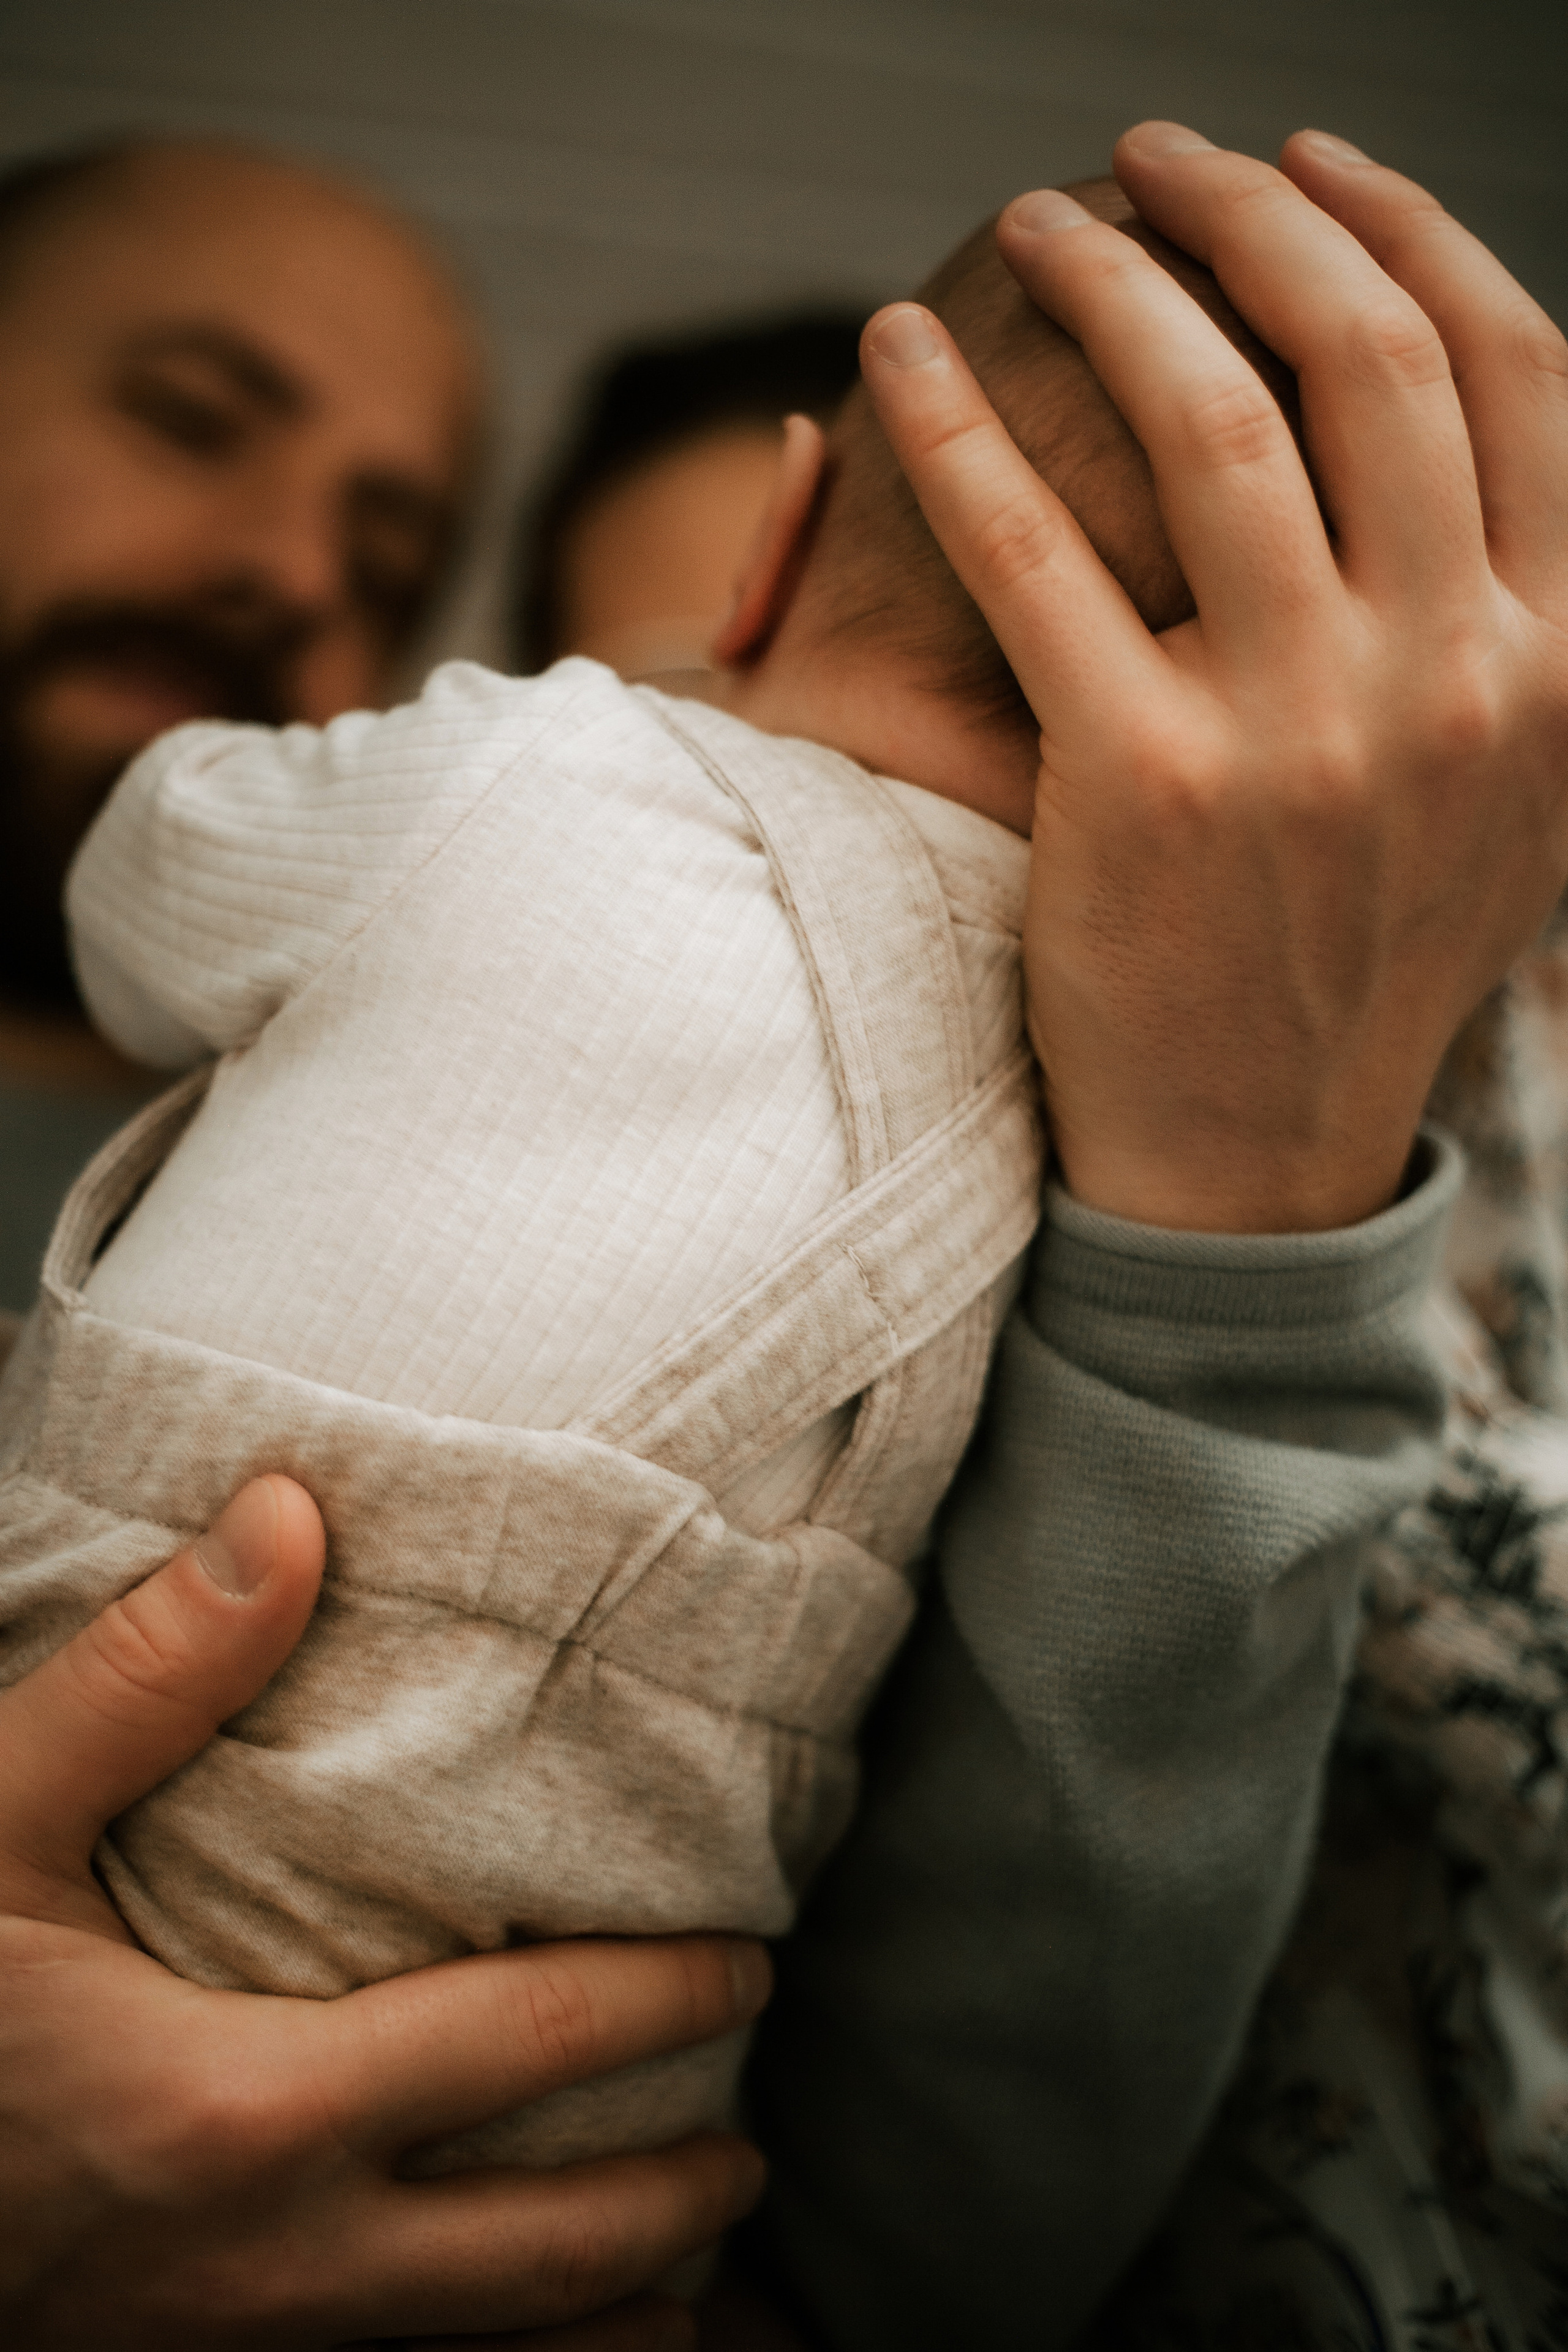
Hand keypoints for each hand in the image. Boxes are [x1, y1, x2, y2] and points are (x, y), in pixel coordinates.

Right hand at [0, 1476, 768, 2348]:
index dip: (660, 2001)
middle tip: (752, 2133)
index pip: (527, 2045)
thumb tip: (293, 1517)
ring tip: (695, 2286)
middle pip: (542, 2250)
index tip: (747, 1963)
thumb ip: (147, 1678)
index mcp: (248, 2110)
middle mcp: (270, 2264)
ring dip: (604, 2326)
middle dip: (670, 2198)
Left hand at [860, 124, 1567, 1231]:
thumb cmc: (1359, 950)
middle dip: (1256, 211)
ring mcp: (1308, 732)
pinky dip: (953, 430)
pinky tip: (893, 356)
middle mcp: (1461, 677)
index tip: (1308, 168)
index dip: (1407, 230)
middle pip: (1370, 354)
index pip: (1517, 365)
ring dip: (1114, 279)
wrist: (1261, 1152)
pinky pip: (1031, 557)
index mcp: (1562, 659)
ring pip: (1214, 418)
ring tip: (1040, 224)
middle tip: (1154, 159)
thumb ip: (1525, 617)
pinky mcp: (1148, 786)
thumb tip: (1485, 438)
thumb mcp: (1515, 792)